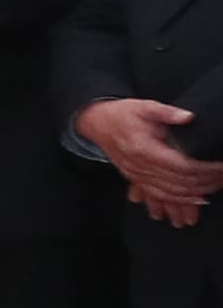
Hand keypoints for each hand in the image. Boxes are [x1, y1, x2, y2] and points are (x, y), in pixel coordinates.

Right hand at [78, 96, 222, 215]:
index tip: (221, 166)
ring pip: (171, 193)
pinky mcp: (136, 179)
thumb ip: (167, 112)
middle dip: (206, 182)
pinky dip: (178, 201)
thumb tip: (188, 117)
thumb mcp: (144, 106)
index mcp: (144, 149)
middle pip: (179, 183)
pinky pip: (159, 196)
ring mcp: (137, 175)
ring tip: (214, 188)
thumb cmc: (122, 114)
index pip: (182, 166)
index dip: (205, 169)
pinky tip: (194, 200)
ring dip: (195, 195)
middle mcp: (140, 166)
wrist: (97, 123)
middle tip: (222, 176)